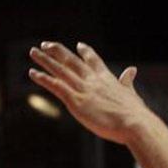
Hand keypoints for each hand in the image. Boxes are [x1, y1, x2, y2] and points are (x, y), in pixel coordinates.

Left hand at [28, 41, 152, 143]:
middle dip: (57, 51)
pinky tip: (33, 73)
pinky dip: (44, 79)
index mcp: (107, 79)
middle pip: (72, 61)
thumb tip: (132, 69)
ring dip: (45, 60)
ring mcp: (83, 90)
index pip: (94, 61)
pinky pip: (56, 86)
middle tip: (45, 44)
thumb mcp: (131, 93)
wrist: (134, 123)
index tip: (79, 45)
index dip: (85, 52)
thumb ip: (127, 81)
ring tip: (33, 52)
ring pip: (60, 70)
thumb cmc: (135, 114)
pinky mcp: (76, 101)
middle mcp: (93, 80)